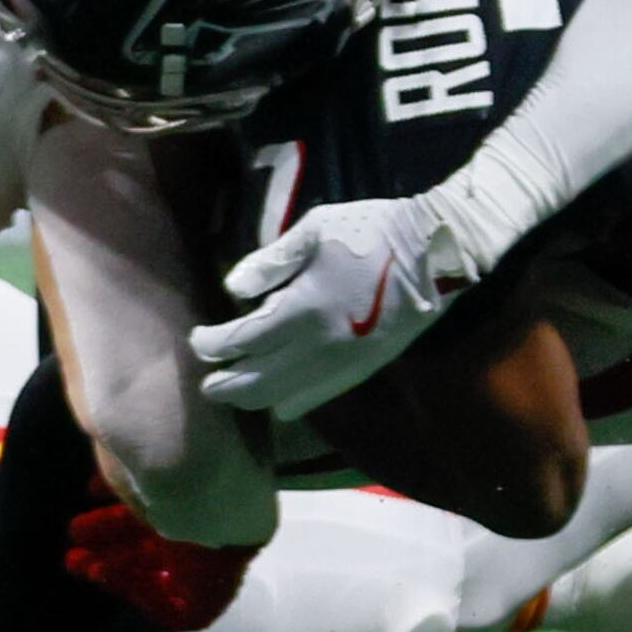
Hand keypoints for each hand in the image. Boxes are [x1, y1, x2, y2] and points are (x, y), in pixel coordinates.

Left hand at [191, 195, 467, 417]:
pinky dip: (291, 402)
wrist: (434, 253)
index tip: (198, 338)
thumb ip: (270, 263)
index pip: (242, 340)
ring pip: (285, 398)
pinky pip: (318, 398)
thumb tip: (232, 288)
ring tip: (234, 389)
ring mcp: (344, 364)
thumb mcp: (314, 230)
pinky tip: (280, 398)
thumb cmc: (371, 231)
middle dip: (224, 384)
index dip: (212, 344)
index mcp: (303, 308)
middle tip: (206, 379)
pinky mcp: (364, 370)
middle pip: (256, 383)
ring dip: (253, 397)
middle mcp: (319, 347)